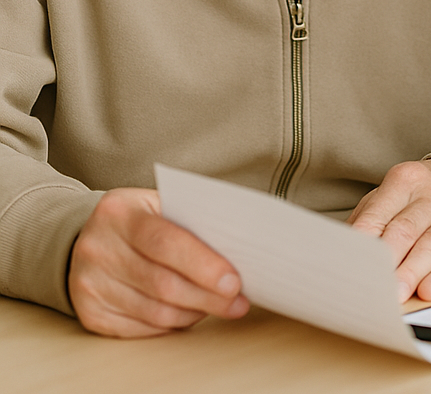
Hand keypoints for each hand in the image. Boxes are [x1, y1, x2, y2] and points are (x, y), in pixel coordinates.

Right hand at [68, 188, 248, 336]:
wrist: (90, 236)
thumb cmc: (140, 218)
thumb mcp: (159, 204)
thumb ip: (190, 220)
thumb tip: (237, 247)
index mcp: (120, 212)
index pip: (166, 242)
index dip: (203, 265)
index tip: (234, 281)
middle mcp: (98, 248)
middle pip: (162, 282)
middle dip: (207, 296)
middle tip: (238, 301)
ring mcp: (89, 283)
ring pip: (154, 311)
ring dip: (194, 312)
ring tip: (222, 306)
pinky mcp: (90, 313)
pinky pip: (141, 328)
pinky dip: (172, 323)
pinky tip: (191, 313)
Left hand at [347, 158, 430, 302]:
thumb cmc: (427, 196)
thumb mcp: (395, 194)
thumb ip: (369, 218)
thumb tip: (341, 250)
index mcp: (406, 180)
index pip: (378, 215)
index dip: (363, 244)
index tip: (351, 266)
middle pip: (405, 230)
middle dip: (388, 260)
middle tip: (374, 286)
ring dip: (413, 272)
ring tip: (397, 294)